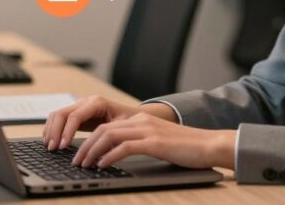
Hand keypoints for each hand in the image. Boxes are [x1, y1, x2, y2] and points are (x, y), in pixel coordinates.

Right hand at [42, 95, 143, 150]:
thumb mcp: (122, 128)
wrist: (133, 114)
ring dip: (51, 130)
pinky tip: (51, 140)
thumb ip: (109, 137)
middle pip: (62, 113)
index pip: (75, 116)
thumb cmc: (129, 121)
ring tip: (50, 146)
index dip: (67, 132)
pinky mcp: (77, 112)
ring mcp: (80, 105)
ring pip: (57, 114)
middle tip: (53, 149)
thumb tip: (96, 152)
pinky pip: (59, 117)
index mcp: (97, 103)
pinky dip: (52, 128)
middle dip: (55, 132)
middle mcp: (86, 101)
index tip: (63, 147)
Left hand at [72, 112, 235, 169]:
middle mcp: (141, 121)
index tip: (80, 152)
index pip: (107, 125)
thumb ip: (139, 142)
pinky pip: (124, 147)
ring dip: (92, 151)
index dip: (89, 139)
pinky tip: (102, 165)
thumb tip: (116, 154)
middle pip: (103, 129)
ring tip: (84, 165)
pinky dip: (109, 156)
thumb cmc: (185, 148)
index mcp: (140, 119)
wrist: (209, 144)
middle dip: (85, 146)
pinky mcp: (154, 143)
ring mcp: (147, 130)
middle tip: (76, 161)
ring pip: (109, 136)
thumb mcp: (158, 141)